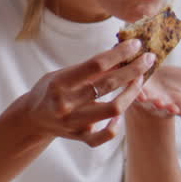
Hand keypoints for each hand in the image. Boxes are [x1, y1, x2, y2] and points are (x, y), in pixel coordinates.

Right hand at [0, 39, 153, 148]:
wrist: (32, 119)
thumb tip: (120, 54)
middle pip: (108, 85)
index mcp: (59, 83)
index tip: (136, 45)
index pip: (96, 65)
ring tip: (139, 81)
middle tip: (148, 59)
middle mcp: (66, 103)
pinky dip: (116, 125)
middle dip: (133, 69)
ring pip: (113, 109)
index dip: (119, 53)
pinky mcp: (79, 137)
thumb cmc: (49, 90)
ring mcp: (73, 122)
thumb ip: (88, 69)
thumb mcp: (62, 74)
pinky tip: (120, 113)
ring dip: (131, 93)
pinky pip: (105, 135)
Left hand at [132, 65, 180, 124]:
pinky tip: (132, 79)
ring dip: (146, 98)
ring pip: (146, 99)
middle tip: (167, 107)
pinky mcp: (134, 86)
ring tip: (146, 96)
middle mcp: (164, 102)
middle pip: (165, 107)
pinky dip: (131, 83)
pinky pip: (131, 86)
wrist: (157, 76)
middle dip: (166, 107)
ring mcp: (148, 95)